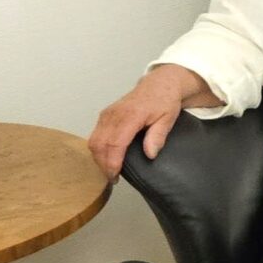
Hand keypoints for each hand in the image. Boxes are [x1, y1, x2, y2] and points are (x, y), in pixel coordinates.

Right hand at [89, 65, 206, 180]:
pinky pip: (95, 135)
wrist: (159, 84)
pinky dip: (98, 149)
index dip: (113, 162)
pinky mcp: (105, 115)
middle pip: (100, 144)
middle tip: (113, 178)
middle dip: (103, 164)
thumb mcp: (168, 118)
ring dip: (99, 158)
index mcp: (131, 115)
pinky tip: (108, 157)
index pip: (115, 142)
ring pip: (94, 140)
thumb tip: (150, 154)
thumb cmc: (164, 100)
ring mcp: (107, 114)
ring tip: (110, 170)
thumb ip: (158, 136)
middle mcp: (114, 114)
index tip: (115, 176)